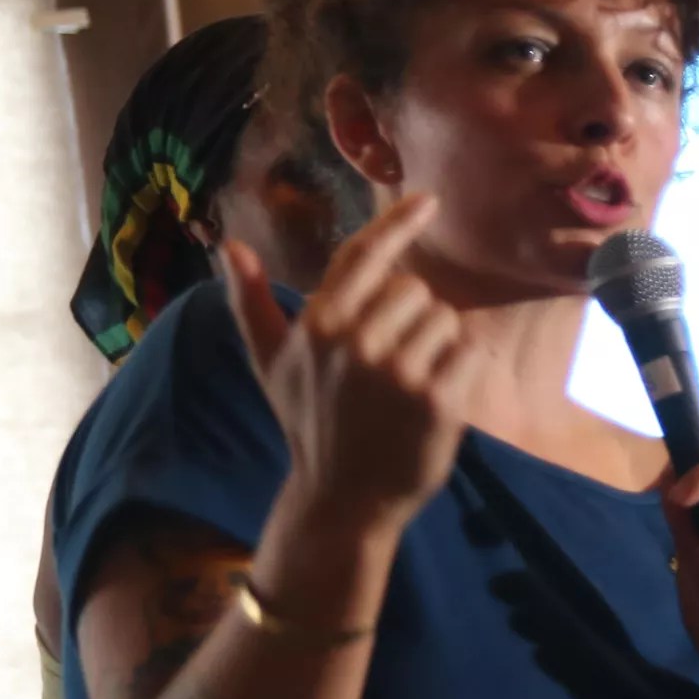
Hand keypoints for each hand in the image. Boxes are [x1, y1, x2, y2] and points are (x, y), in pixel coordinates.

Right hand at [223, 197, 479, 534]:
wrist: (343, 497)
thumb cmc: (309, 423)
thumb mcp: (270, 363)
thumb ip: (251, 303)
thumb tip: (230, 247)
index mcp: (318, 324)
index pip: (363, 255)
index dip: (398, 223)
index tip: (430, 201)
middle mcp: (354, 341)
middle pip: (415, 289)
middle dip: (413, 319)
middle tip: (392, 365)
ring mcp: (396, 371)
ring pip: (445, 319)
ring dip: (439, 346)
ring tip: (410, 386)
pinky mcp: (436, 400)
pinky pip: (469, 353)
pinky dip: (463, 371)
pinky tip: (437, 400)